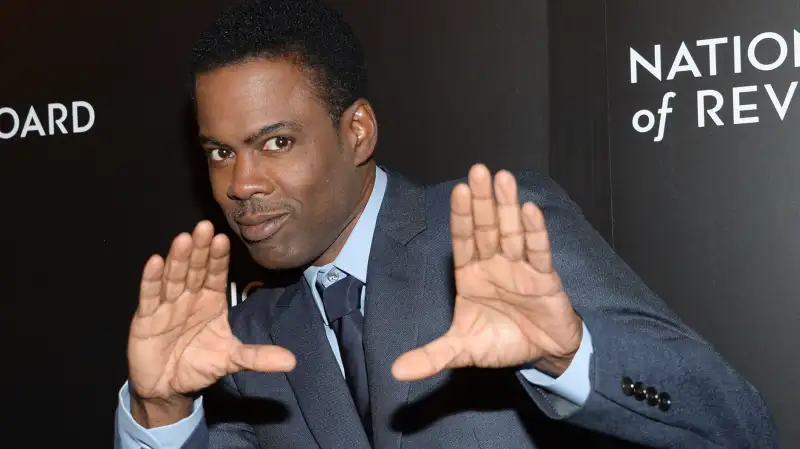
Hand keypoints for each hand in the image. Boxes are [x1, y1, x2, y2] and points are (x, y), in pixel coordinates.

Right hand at [127, 221, 294, 426]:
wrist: (168, 388)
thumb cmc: (198, 365)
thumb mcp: (231, 360)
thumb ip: (257, 356)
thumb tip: (291, 361)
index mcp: (211, 301)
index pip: (216, 274)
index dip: (219, 257)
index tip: (223, 238)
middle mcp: (190, 298)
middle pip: (195, 270)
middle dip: (200, 249)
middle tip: (205, 227)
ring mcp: (167, 306)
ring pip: (174, 278)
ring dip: (178, 259)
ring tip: (183, 239)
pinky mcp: (145, 318)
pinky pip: (150, 296)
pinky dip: (151, 280)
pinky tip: (155, 261)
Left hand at [393, 164, 582, 380]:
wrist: (541, 353)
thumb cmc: (501, 342)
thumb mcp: (462, 350)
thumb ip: (432, 356)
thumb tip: (395, 372)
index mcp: (471, 274)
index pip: (463, 240)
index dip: (460, 216)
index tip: (458, 191)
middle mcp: (494, 264)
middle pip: (486, 228)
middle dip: (482, 201)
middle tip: (477, 170)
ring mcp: (520, 267)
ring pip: (512, 232)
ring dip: (508, 206)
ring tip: (503, 178)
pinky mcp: (544, 278)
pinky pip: (539, 252)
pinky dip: (535, 232)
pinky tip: (530, 210)